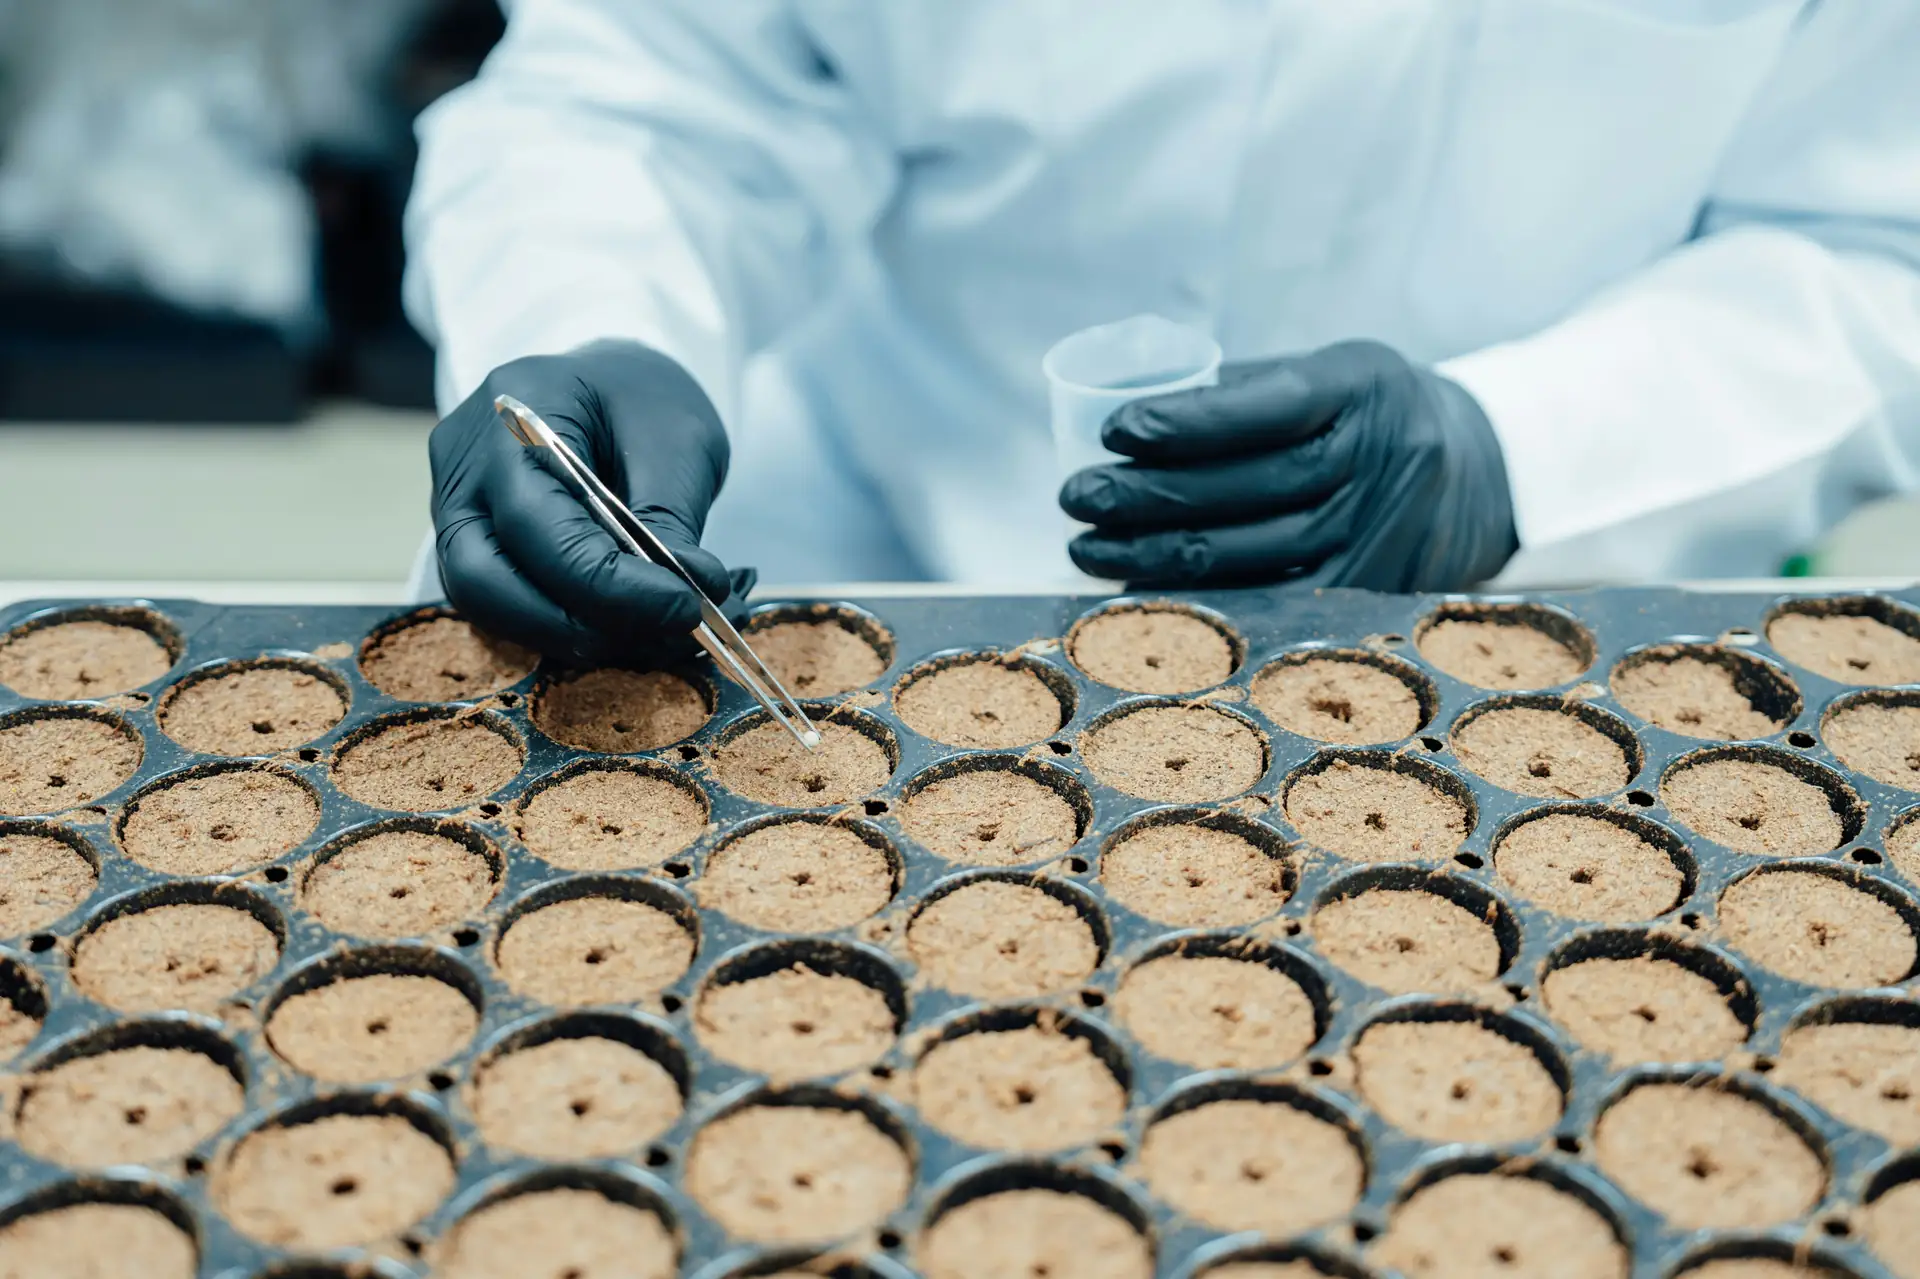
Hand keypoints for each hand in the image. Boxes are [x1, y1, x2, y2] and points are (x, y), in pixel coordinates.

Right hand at [430, 339, 752, 662]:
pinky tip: (628, 628)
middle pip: (482, 578)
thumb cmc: (643, 397)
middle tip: (664, 633)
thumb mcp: (678, 441)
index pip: (538, 525)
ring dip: (572, 635)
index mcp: (511, 415)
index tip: (686, 608)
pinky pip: (504, 605)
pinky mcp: (472, 546)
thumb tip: (684, 605)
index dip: (610, 584)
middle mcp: (461, 466)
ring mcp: (454, 508)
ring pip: (485, 603)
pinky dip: (565, 627)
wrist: (609, 386)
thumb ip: (670, 522)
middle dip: (577, 624)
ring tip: (655, 635)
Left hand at [1059, 340, 1517, 590]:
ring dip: (1154, 556)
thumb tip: (1127, 416)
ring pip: (1250, 553)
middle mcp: (1378, 461)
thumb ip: (1243, 393)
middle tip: (1076, 497)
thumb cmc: (1366, 414)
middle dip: (1146, 496)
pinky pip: (1269, 603)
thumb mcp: (1328, 374)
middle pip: (1246, 488)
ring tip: (1087, 549)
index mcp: (1360, 387)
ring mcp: (1377, 533)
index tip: (1114, 431)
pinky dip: (1198, 603)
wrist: (1480, 473)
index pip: (1263, 407)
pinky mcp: (1370, 589)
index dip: (1184, 422)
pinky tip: (1139, 596)